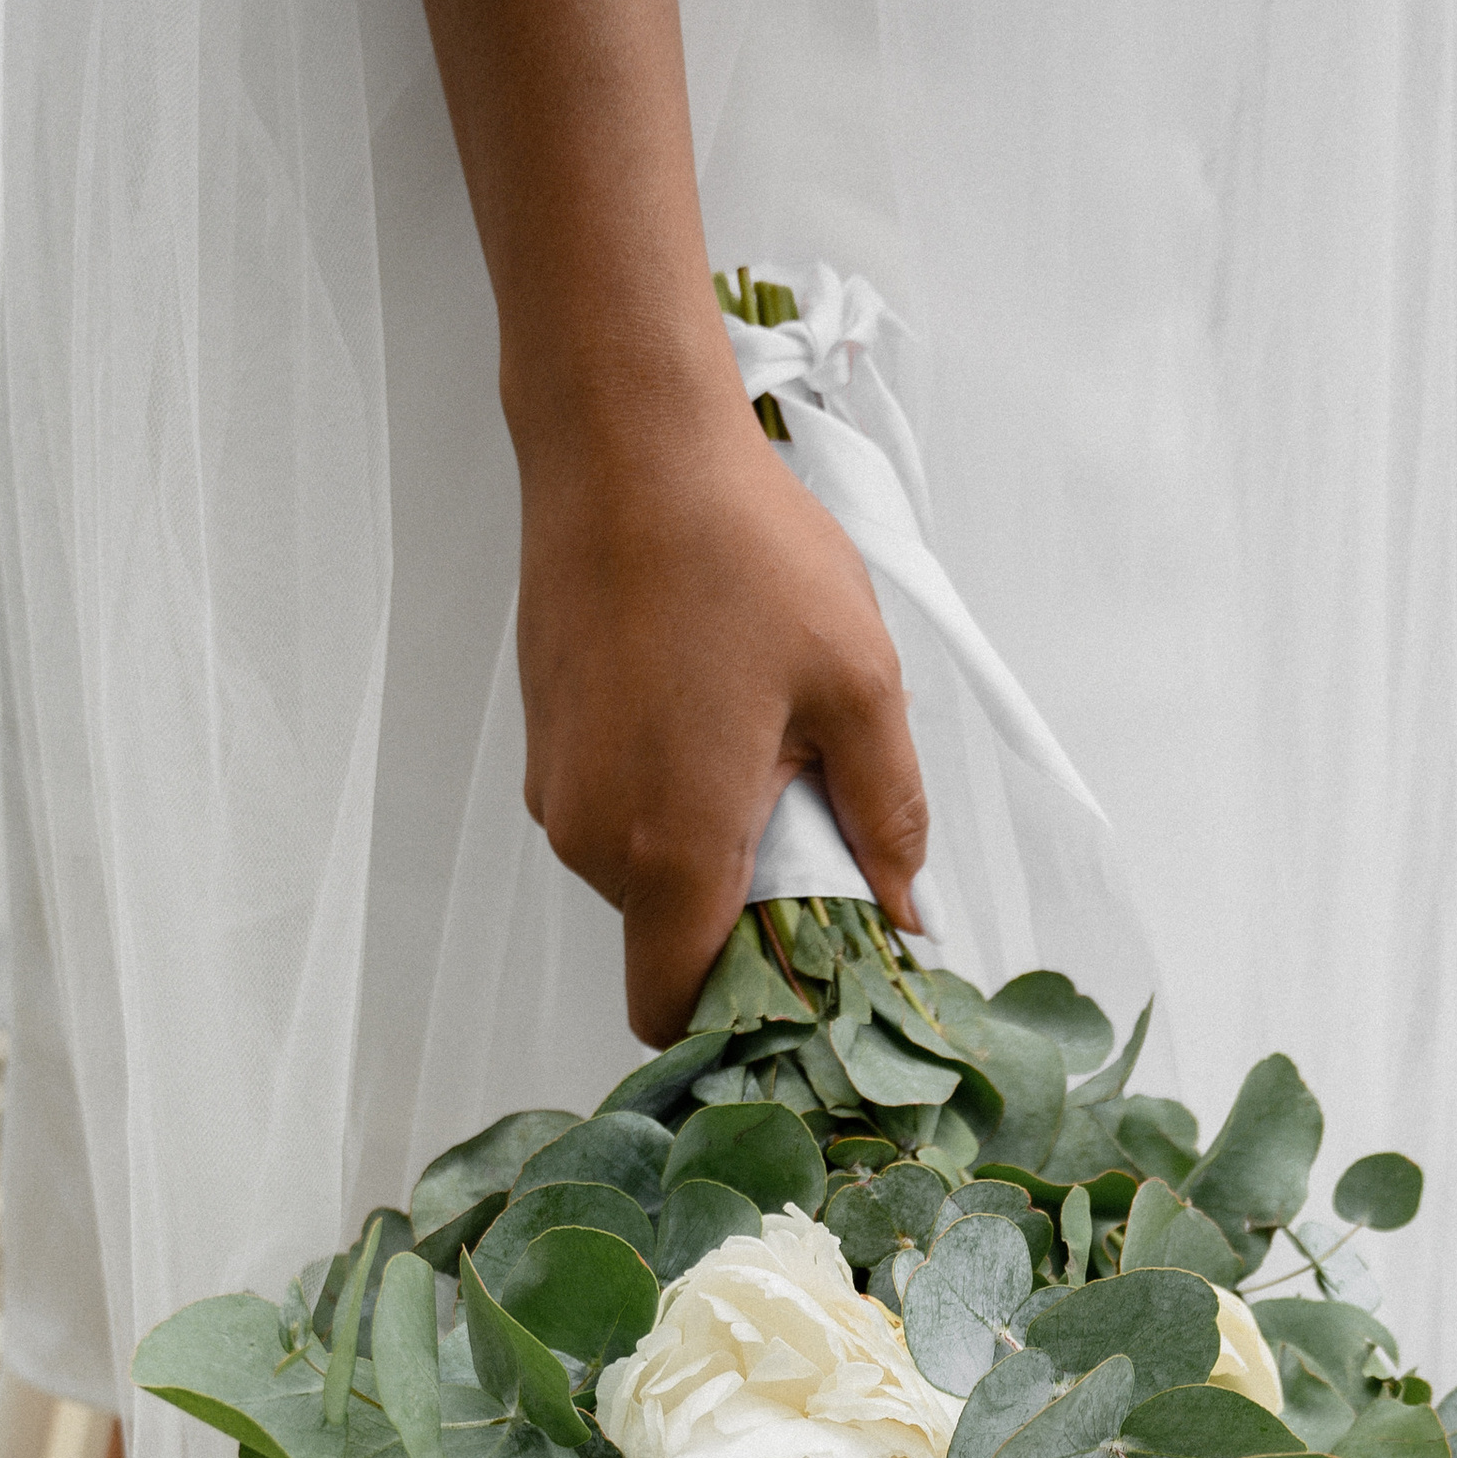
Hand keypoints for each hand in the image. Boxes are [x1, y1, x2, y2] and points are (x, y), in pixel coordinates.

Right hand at [517, 394, 929, 1041]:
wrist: (622, 442)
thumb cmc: (738, 550)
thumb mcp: (859, 686)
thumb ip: (889, 816)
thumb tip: (907, 907)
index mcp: (673, 846)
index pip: (677, 1008)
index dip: (745, 1015)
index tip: (810, 982)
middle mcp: (597, 837)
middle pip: (673, 939)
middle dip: (751, 911)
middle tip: (821, 822)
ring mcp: (562, 790)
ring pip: (650, 872)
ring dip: (716, 842)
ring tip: (769, 740)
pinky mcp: (549, 743)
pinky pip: (621, 811)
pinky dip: (676, 794)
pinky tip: (720, 708)